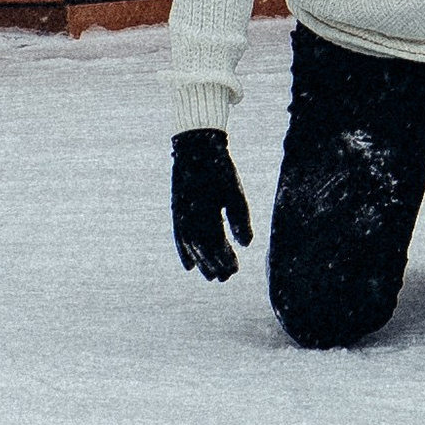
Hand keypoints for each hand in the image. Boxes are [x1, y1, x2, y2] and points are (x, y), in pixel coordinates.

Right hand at [172, 127, 252, 278]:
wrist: (195, 147)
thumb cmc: (219, 168)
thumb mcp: (234, 192)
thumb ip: (241, 219)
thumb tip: (247, 245)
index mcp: (205, 213)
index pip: (215, 244)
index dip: (224, 259)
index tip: (234, 270)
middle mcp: (189, 218)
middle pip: (202, 249)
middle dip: (213, 265)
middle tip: (225, 277)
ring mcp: (180, 216)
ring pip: (190, 247)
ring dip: (201, 262)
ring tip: (211, 276)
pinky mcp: (177, 211)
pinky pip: (179, 237)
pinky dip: (184, 253)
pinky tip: (189, 266)